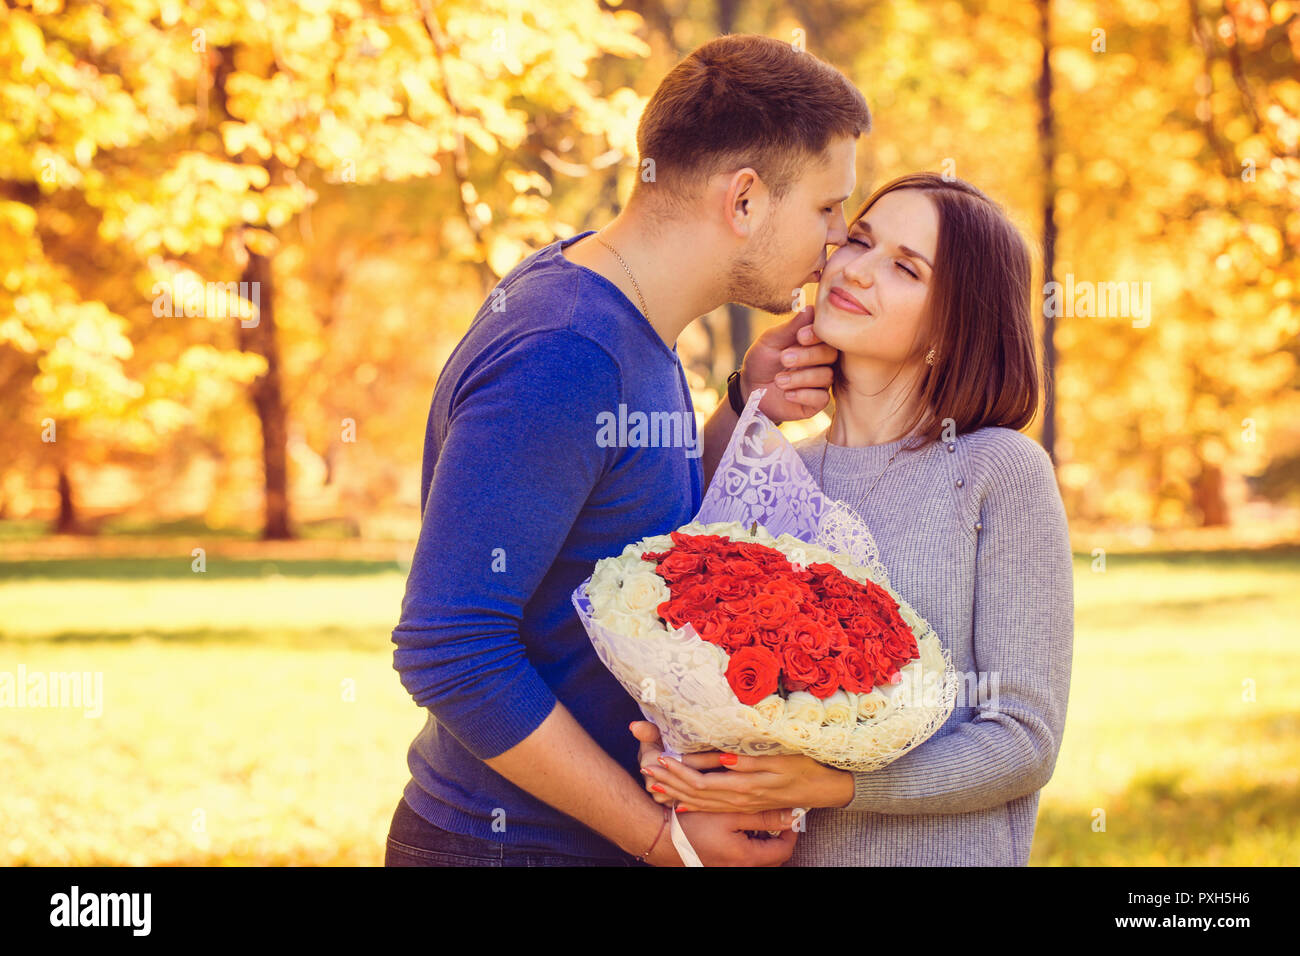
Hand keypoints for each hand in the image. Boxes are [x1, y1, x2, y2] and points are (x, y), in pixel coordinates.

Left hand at [635, 729, 854, 814]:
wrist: (825, 787)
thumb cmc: (804, 766)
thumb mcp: (780, 760)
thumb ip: (749, 761)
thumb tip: (721, 757)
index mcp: (744, 786)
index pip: (703, 781)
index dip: (680, 770)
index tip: (660, 757)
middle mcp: (739, 799)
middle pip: (696, 793)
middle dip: (670, 781)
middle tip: (647, 768)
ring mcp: (742, 804)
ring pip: (702, 802)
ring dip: (677, 792)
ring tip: (654, 782)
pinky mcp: (746, 805)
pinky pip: (714, 808)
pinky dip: (694, 804)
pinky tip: (680, 803)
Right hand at [669, 808, 799, 866]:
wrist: (662, 837)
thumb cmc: (694, 824)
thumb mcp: (731, 813)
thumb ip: (763, 816)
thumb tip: (790, 816)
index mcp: (747, 857)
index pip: (784, 850)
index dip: (791, 832)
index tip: (790, 816)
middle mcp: (740, 869)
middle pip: (773, 858)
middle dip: (778, 838)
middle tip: (775, 818)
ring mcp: (729, 869)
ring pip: (758, 858)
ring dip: (762, 841)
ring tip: (754, 821)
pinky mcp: (720, 865)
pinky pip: (743, 858)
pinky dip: (747, 845)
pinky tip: (737, 829)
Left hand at [739, 305, 836, 423]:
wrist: (750, 389)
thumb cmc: (761, 361)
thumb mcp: (771, 340)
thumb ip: (790, 327)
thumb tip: (810, 308)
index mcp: (813, 341)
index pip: (827, 334)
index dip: (817, 335)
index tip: (800, 336)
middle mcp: (821, 360)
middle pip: (830, 354)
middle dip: (807, 356)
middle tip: (784, 358)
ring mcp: (820, 381)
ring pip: (826, 376)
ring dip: (800, 378)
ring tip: (779, 380)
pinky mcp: (816, 401)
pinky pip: (822, 398)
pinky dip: (804, 395)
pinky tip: (787, 394)